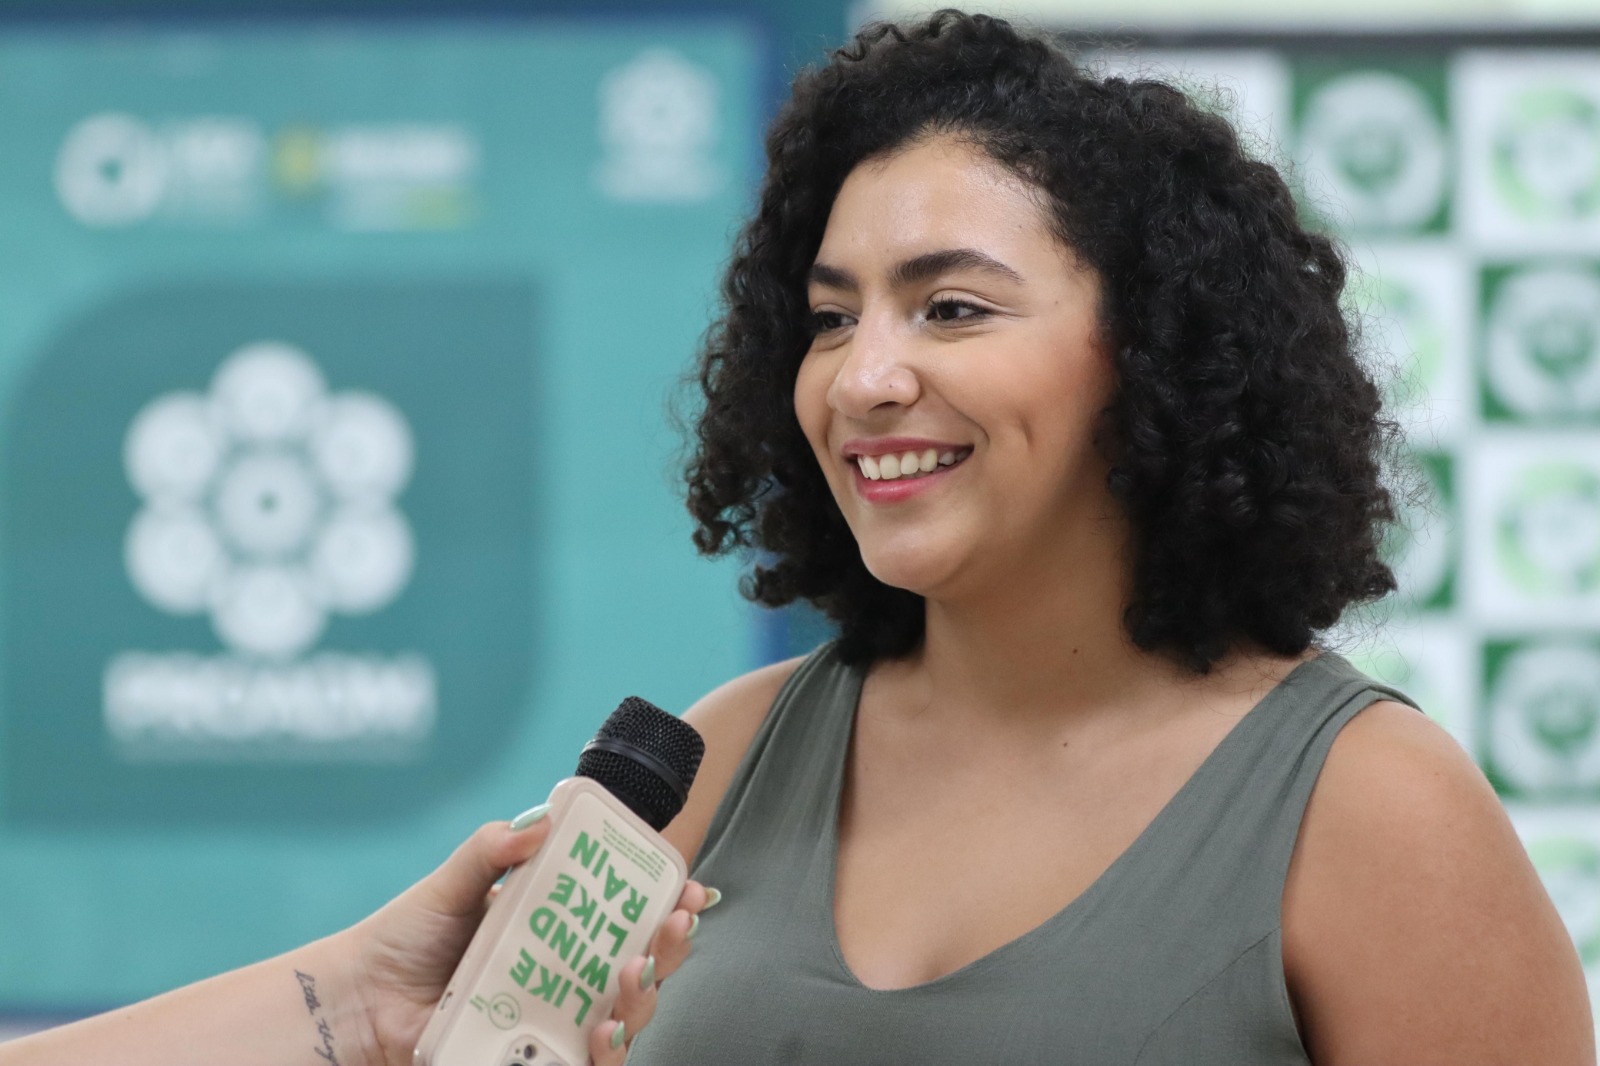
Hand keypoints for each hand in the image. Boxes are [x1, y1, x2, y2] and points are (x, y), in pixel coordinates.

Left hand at [341, 817, 708, 1065]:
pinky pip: (584, 1064)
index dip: (666, 902)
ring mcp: (552, 1021)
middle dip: (671, 946)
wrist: (358, 998)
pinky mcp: (534, 1060)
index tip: (687, 885)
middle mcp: (565, 976)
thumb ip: (494, 848)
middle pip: (641, 966)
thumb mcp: (453, 882)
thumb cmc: (405, 939)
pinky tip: (603, 1032)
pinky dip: (606, 1052)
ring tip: (634, 972)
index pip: (628, 915)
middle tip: (676, 922)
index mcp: (558, 928)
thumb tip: (541, 819)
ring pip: (625, 1018)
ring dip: (645, 996)